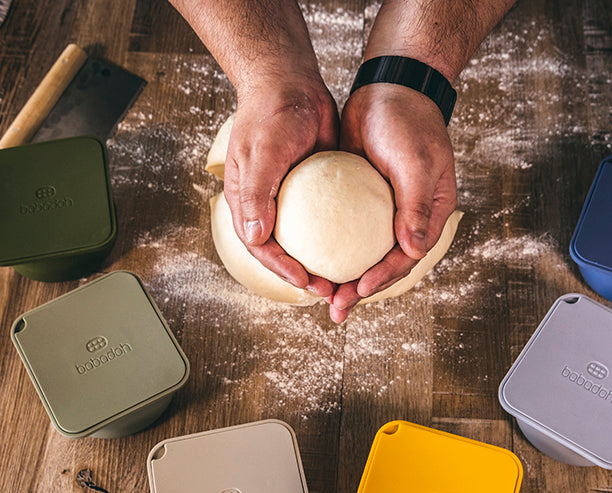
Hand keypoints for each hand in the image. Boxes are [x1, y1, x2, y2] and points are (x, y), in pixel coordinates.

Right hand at [223, 77, 338, 298]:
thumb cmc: (270, 114)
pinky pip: (329, 219)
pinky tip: (363, 248)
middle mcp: (270, 206)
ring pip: (308, 241)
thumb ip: (258, 194)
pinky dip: (341, 237)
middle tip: (331, 291)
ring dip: (325, 263)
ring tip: (346, 280)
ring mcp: (294, 200)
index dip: (281, 269)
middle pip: (284, 252)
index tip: (306, 281)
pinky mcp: (317, 190)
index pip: (261, 247)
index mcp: (249, 203)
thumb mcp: (263, 153)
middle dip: (305, 277)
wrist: (292, 82)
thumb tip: (257, 237)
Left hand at [330, 82, 457, 322]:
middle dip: (359, 290)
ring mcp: (382, 213)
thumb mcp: (416, 164)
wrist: (388, 90)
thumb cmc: (409, 124)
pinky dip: (331, 249)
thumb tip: (412, 249)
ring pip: (362, 254)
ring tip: (320, 296)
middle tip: (335, 309)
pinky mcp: (359, 202)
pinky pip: (345, 232)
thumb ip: (415, 206)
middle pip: (384, 265)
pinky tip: (310, 261)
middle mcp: (407, 220)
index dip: (383, 278)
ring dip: (343, 277)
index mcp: (428, 216)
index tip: (358, 289)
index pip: (406, 257)